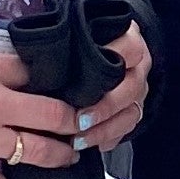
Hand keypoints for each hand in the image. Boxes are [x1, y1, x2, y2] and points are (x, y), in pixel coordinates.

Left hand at [76, 24, 152, 151]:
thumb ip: (68, 40)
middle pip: (132, 86)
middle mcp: (138, 64)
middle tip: (80, 120)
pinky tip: (94, 145)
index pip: (129, 47)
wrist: (96, 50)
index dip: (112, 62)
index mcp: (127, 38)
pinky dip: (111, 137)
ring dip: (106, 129)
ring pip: (132, 111)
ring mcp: (138, 87)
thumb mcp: (75, 33)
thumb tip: (41, 56)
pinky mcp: (134, 107)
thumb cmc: (79, 40)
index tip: (88, 73)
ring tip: (80, 141)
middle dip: (106, 107)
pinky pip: (128, 126)